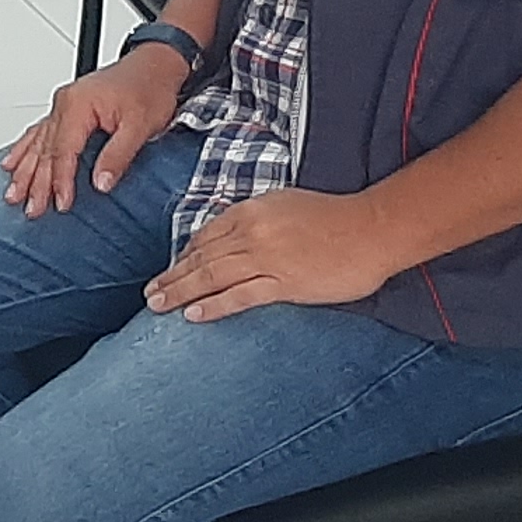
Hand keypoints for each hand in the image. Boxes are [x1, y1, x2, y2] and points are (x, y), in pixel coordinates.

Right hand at [2, 46, 191, 217]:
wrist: (156, 63)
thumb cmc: (150, 87)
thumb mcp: (141, 125)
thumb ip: (118, 155)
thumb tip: (101, 183)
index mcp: (79, 104)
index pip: (63, 151)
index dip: (60, 181)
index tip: (61, 203)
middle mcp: (66, 103)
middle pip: (46, 149)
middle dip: (36, 182)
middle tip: (32, 209)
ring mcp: (65, 104)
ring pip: (38, 142)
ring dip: (25, 170)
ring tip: (14, 194)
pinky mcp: (68, 107)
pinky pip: (39, 131)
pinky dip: (25, 149)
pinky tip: (13, 163)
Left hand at [145, 188, 403, 321]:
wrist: (372, 228)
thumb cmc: (336, 216)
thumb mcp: (287, 205)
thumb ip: (258, 220)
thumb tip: (237, 237)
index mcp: (252, 211)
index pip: (207, 235)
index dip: (184, 255)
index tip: (171, 269)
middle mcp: (252, 233)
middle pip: (201, 257)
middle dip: (172, 276)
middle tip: (149, 293)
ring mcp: (267, 258)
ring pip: (211, 277)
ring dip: (180, 292)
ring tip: (158, 306)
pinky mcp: (284, 283)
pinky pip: (239, 296)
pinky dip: (213, 306)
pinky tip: (193, 315)